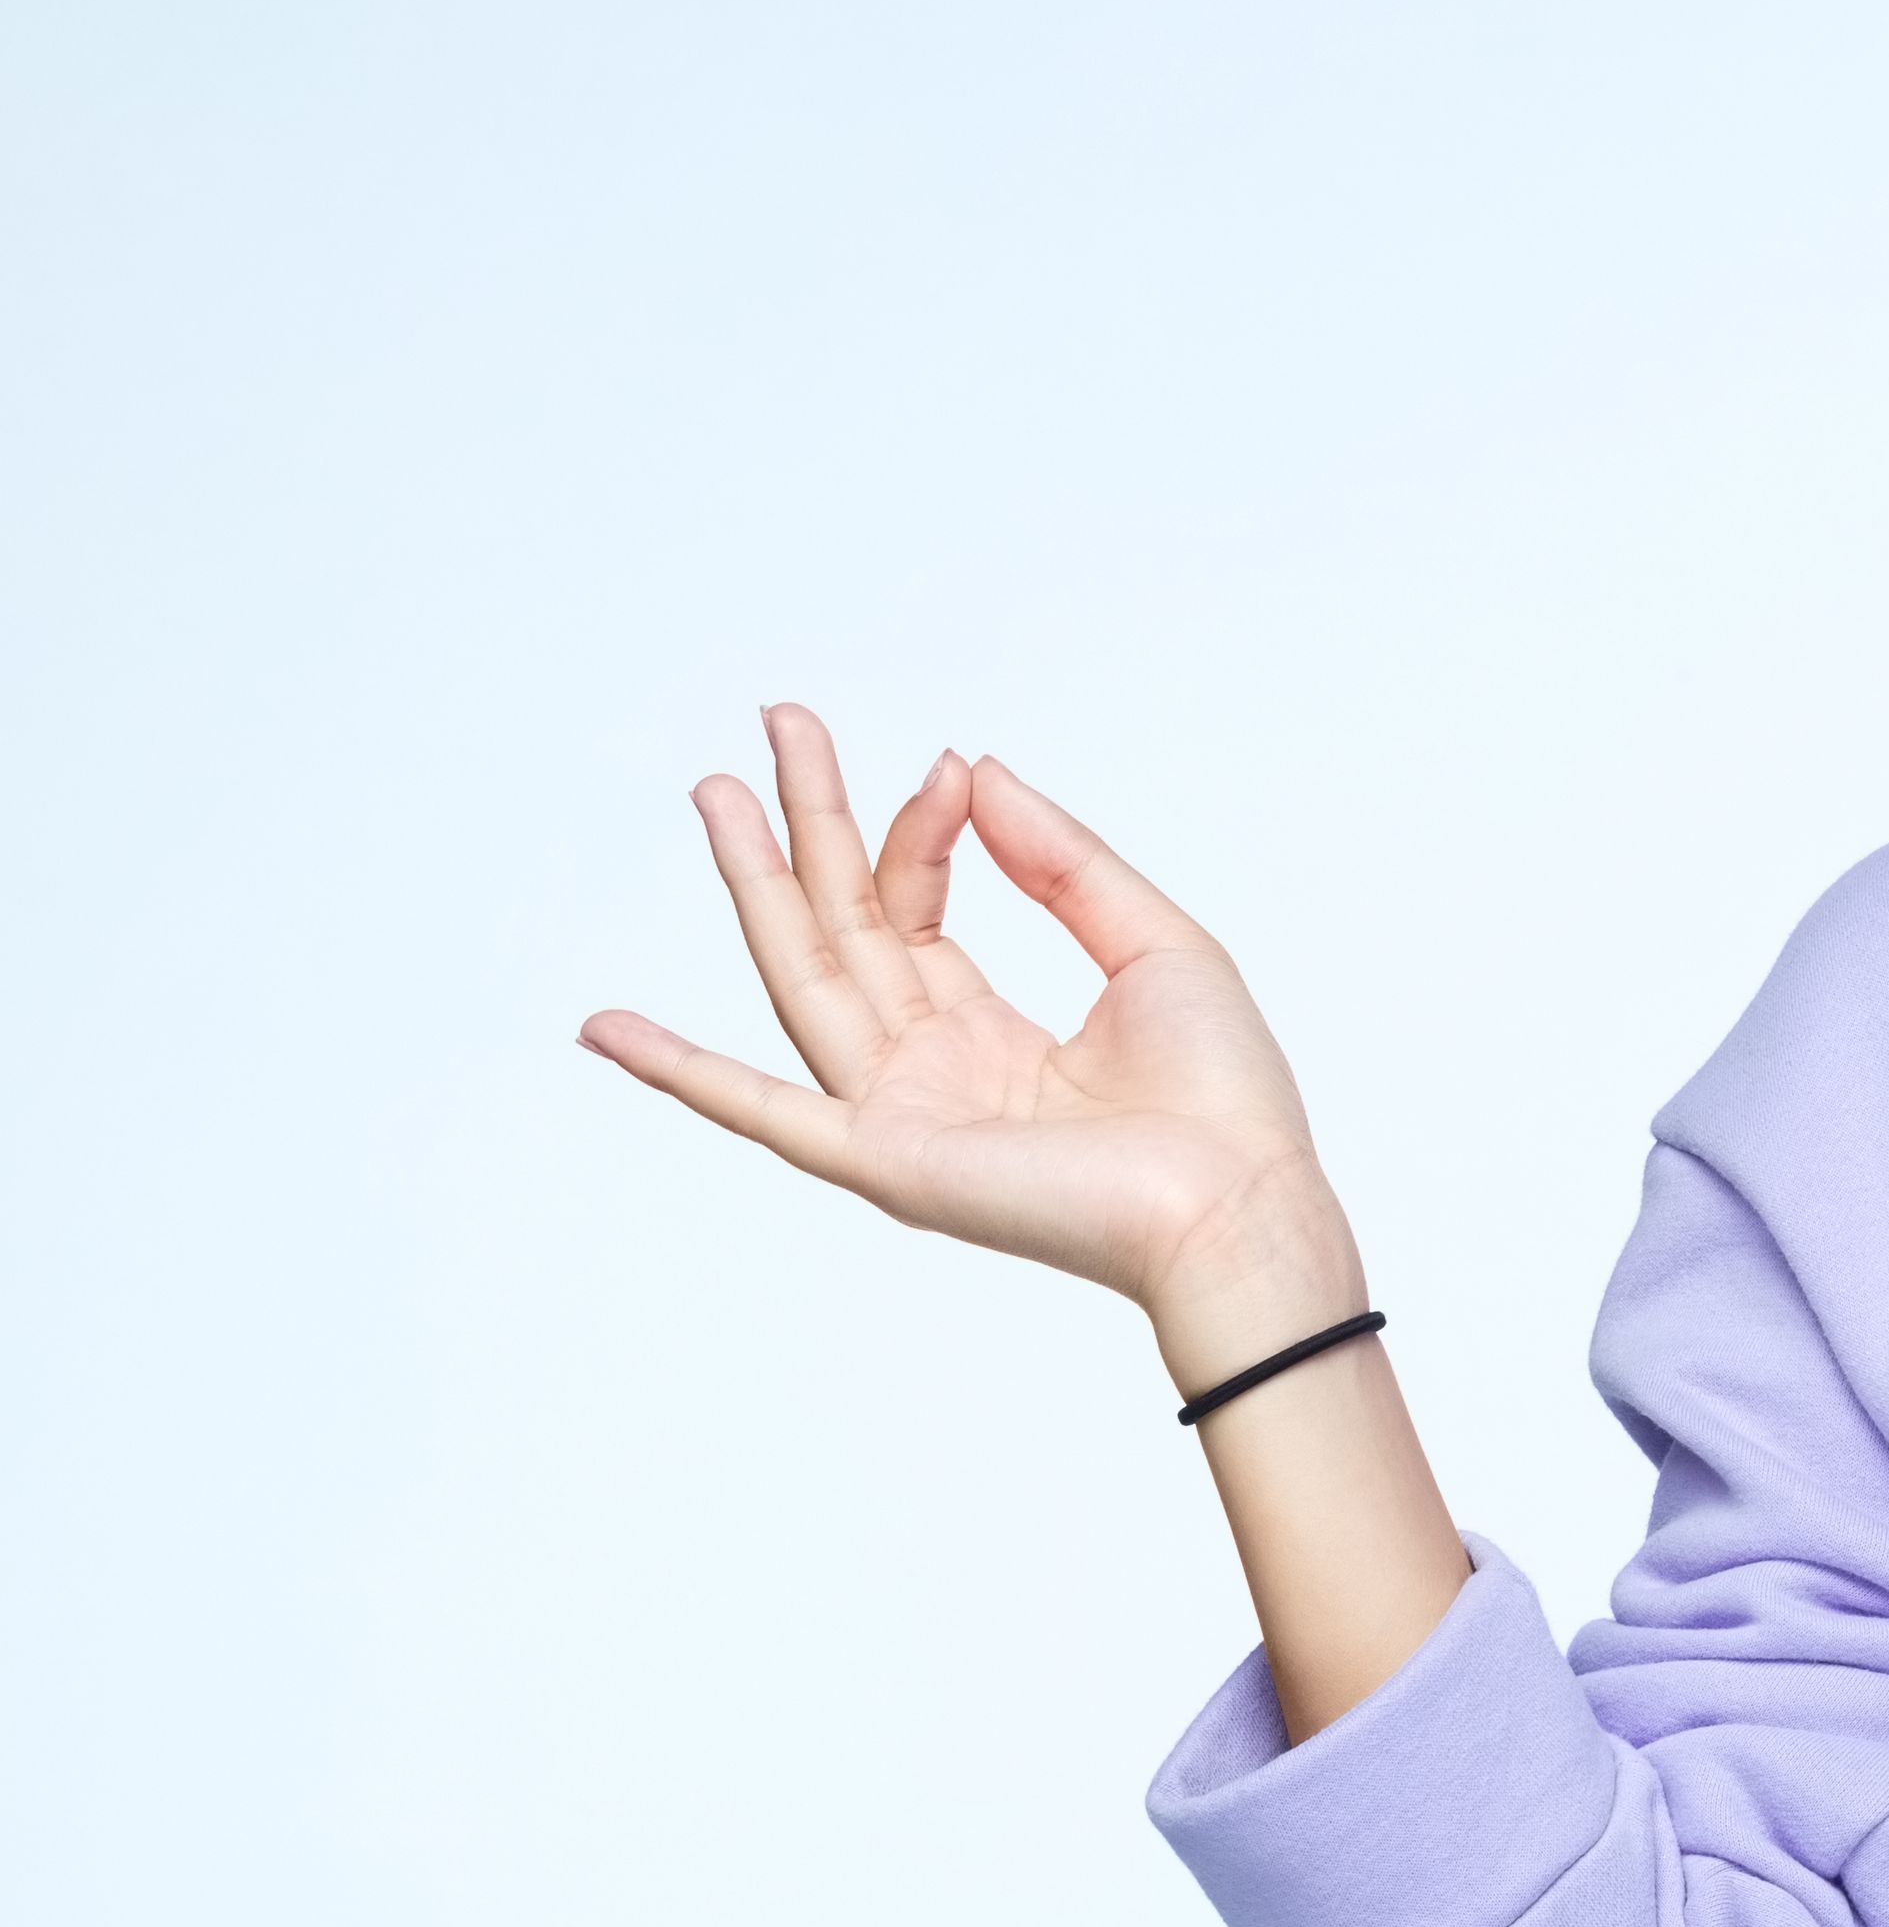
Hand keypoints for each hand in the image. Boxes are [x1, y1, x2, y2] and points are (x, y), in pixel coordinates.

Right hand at [581, 708, 1354, 1351]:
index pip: (918, 912)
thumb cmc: (1222, 1096)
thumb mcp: (1152, 943)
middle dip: (808, 827)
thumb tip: (973, 770)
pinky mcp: (889, 1159)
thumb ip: (1062, 861)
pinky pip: (767, 1112)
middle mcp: (934, 1071)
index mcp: (994, 1034)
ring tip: (716, 794)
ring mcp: (903, 1113)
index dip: (922, 831)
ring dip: (757, 886)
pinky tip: (608, 1029)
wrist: (1242, 1201)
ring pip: (807, 979)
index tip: (944, 765)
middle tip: (777, 725)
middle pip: (844, 929)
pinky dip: (683, 1074)